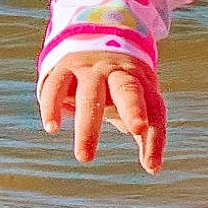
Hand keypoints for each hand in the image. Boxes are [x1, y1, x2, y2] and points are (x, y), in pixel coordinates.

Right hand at [39, 51, 166, 173]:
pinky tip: (52, 128)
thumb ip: (144, 132)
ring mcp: (90, 69)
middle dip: (133, 108)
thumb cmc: (119, 84)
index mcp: (140, 82)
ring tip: (85, 158)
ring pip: (89, 93)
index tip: (152, 167)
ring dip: (88, 126)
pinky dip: (53, 106)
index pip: (153, 109)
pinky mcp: (64, 67)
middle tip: (137, 130)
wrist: (93, 39)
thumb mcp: (136, 102)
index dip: (155, 138)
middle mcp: (117, 72)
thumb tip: (153, 168)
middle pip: (127, 89)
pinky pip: (57, 85)